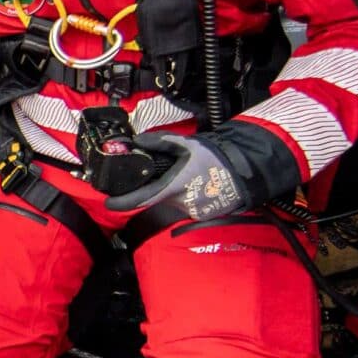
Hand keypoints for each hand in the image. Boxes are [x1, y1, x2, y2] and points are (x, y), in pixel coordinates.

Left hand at [102, 131, 253, 224]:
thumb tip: (138, 141)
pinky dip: (188, 198)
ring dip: (175, 193)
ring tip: (191, 177)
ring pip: (174, 203)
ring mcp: (193, 211)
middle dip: (160, 188)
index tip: (109, 202)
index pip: (142, 199)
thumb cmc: (217, 158)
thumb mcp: (188, 145)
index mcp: (174, 186)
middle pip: (159, 198)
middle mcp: (182, 203)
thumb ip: (161, 143)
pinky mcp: (203, 215)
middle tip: (172, 173)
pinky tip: (199, 186)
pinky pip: (188, 207)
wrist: (247, 172)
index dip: (122, 202)